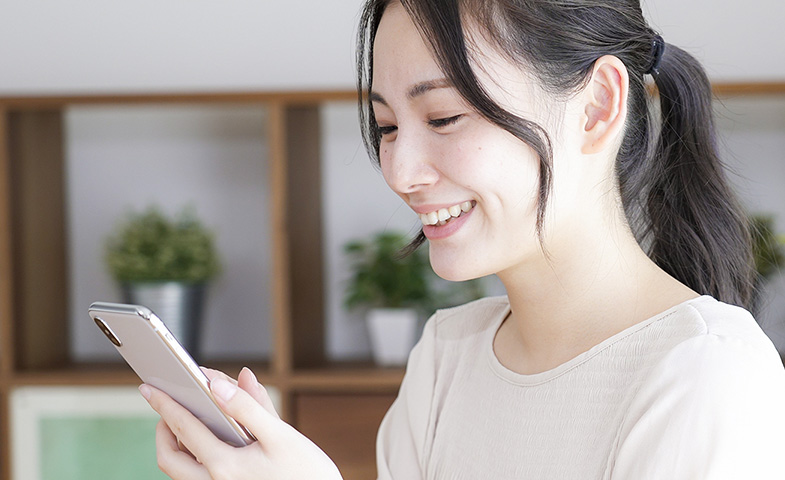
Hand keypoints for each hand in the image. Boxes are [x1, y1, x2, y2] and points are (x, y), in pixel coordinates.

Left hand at [140, 367, 342, 479]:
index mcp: (224, 466)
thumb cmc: (306, 474)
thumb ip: (248, 407)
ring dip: (177, 447)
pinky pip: (198, 478)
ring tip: (186, 424)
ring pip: (181, 472)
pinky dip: (195, 458)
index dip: (165, 404)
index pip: (184, 428)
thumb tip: (221, 382)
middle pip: (170, 458)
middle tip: (168, 408)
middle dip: (164, 431)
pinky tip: (212, 443)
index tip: (150, 388)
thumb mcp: (281, 436)